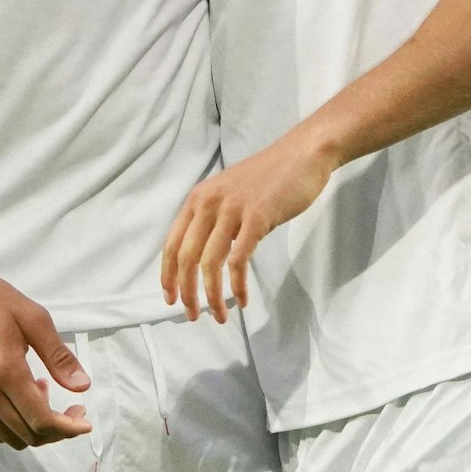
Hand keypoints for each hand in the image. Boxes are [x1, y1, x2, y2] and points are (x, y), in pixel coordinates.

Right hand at [0, 243, 91, 449]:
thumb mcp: (31, 317)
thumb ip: (58, 356)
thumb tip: (83, 386)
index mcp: (4, 372)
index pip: (42, 420)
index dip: (69, 428)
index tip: (86, 421)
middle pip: (28, 435)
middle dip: (58, 430)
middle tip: (72, 408)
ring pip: (10, 437)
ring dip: (34, 426)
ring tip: (41, 390)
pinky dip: (13, 424)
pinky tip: (20, 396)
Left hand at [161, 131, 337, 322]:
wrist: (302, 154)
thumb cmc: (269, 177)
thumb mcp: (229, 193)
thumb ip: (214, 218)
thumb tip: (204, 256)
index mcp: (199, 198)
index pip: (171, 244)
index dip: (168, 276)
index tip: (171, 299)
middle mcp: (209, 202)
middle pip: (186, 258)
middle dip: (187, 293)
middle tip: (193, 316)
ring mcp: (233, 209)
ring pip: (210, 263)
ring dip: (211, 296)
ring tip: (219, 317)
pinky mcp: (257, 217)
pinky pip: (239, 261)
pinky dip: (237, 286)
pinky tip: (242, 300)